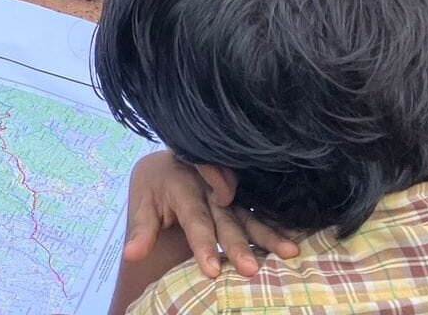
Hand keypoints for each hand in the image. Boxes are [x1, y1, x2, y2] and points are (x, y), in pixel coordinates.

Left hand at [124, 152, 299, 278]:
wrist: (171, 158)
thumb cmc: (156, 186)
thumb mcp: (144, 203)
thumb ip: (142, 230)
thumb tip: (131, 256)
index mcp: (183, 187)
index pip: (195, 220)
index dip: (204, 244)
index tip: (212, 270)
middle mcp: (209, 189)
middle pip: (226, 220)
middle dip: (238, 246)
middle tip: (251, 270)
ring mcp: (230, 193)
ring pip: (249, 215)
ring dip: (269, 235)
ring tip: (289, 253)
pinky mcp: (242, 197)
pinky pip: (260, 211)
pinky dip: (277, 225)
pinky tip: (296, 239)